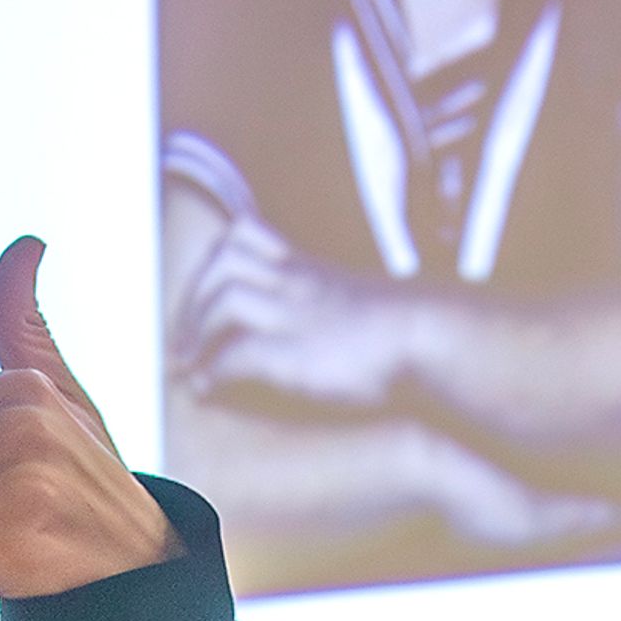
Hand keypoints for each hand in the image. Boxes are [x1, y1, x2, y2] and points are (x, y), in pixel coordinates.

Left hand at [177, 213, 405, 411]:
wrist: (434, 339)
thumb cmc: (405, 330)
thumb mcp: (358, 302)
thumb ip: (331, 301)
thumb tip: (324, 324)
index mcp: (310, 269)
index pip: (246, 233)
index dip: (214, 258)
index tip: (203, 289)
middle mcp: (297, 284)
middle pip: (223, 260)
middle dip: (194, 296)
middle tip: (186, 334)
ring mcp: (295, 316)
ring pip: (224, 297)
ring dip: (198, 330)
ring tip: (192, 360)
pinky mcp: (295, 354)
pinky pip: (238, 354)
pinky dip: (215, 370)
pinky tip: (210, 387)